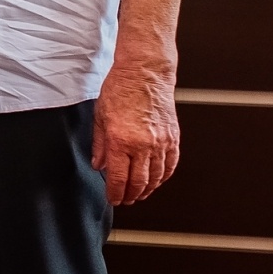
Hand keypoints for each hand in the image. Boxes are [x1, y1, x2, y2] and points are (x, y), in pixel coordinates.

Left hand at [93, 64, 179, 205]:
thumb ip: (100, 144)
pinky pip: (170, 166)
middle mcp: (143, 144)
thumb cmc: (121, 89)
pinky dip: (162, 177)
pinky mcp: (173, 139)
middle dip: (130, 196)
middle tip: (124, 200)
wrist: (146, 74)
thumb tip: (99, 164)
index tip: (112, 198)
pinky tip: (156, 180)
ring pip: (156, 178)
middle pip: (138, 183)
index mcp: (121, 140)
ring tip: (139, 193)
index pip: (118, 178)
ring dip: (147, 190)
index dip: (114, 193)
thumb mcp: (100, 116)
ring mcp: (161, 143)